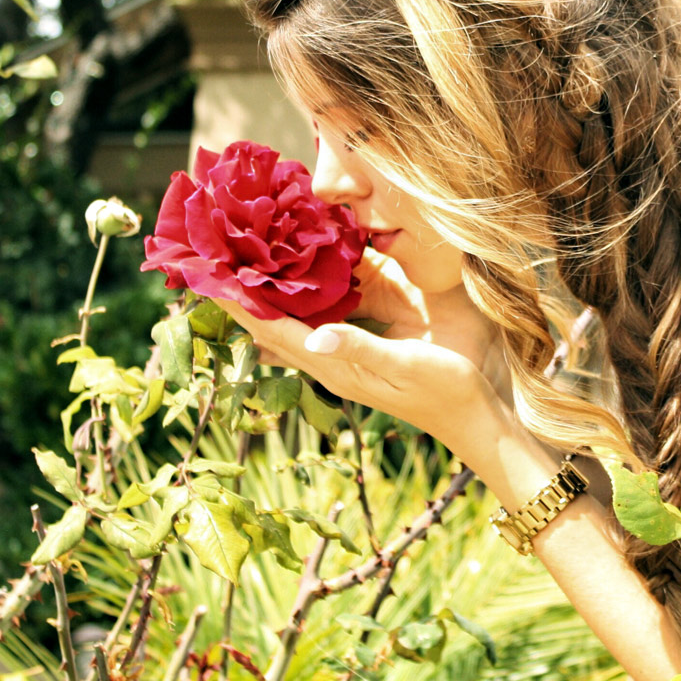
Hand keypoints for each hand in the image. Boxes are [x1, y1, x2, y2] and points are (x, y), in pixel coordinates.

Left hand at [216, 250, 510, 455]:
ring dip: (261, 302)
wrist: (473, 418)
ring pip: (287, 329)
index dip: (239, 303)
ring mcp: (342, 362)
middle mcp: (329, 364)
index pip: (272, 331)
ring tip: (237, 269)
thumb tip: (313, 336)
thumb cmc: (446, 389)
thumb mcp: (405, 364)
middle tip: (210, 262)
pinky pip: (312, 326)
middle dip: (239, 299)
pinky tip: (291, 286)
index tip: (207, 273)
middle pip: (269, 330)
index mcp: (334, 365)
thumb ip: (360, 348)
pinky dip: (293, 305)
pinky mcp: (357, 355)